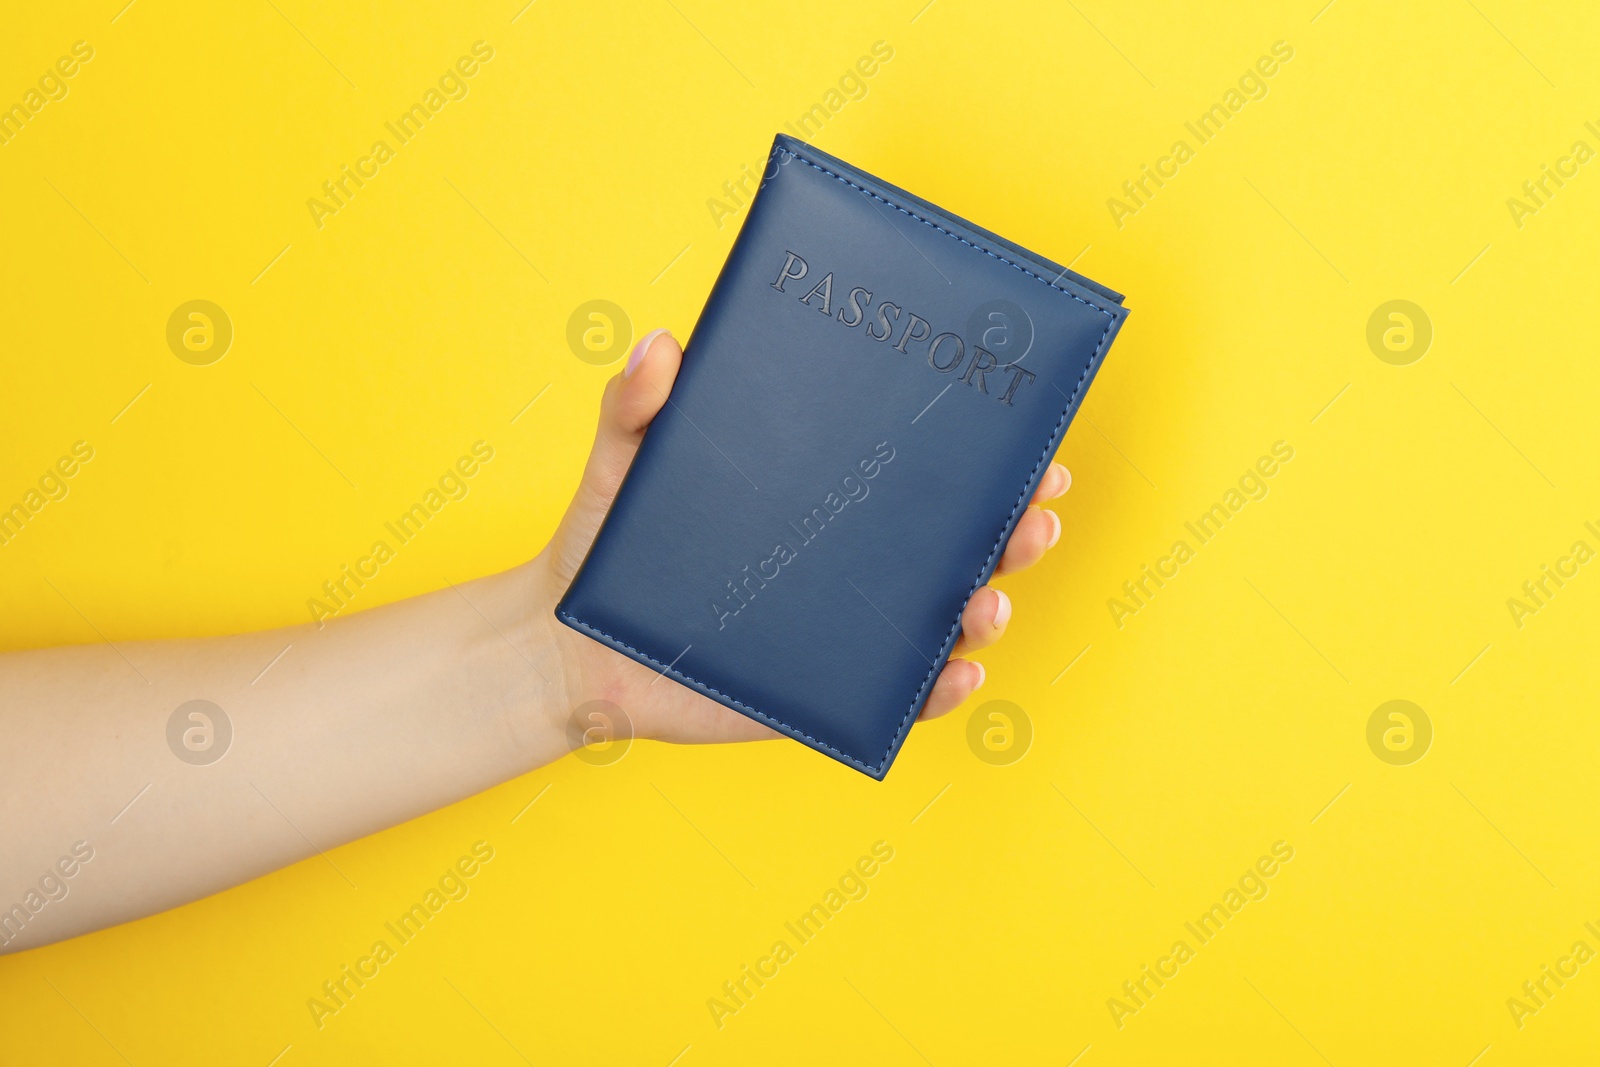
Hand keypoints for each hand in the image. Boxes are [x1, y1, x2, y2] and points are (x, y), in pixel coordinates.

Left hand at [528, 329, 1070, 746]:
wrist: (572, 644)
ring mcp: (844, 630)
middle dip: (1015, 529)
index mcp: (825, 497)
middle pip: (957, 544)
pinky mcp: (824, 693)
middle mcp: (850, 562)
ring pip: (943, 620)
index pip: (921, 474)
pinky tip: (957, 673)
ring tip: (987, 599)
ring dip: (989, 607)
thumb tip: (661, 346)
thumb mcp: (621, 464)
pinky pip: (898, 698)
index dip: (984, 458)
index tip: (1030, 441)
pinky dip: (939, 691)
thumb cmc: (608, 545)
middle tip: (1035, 512)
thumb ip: (634, 406)